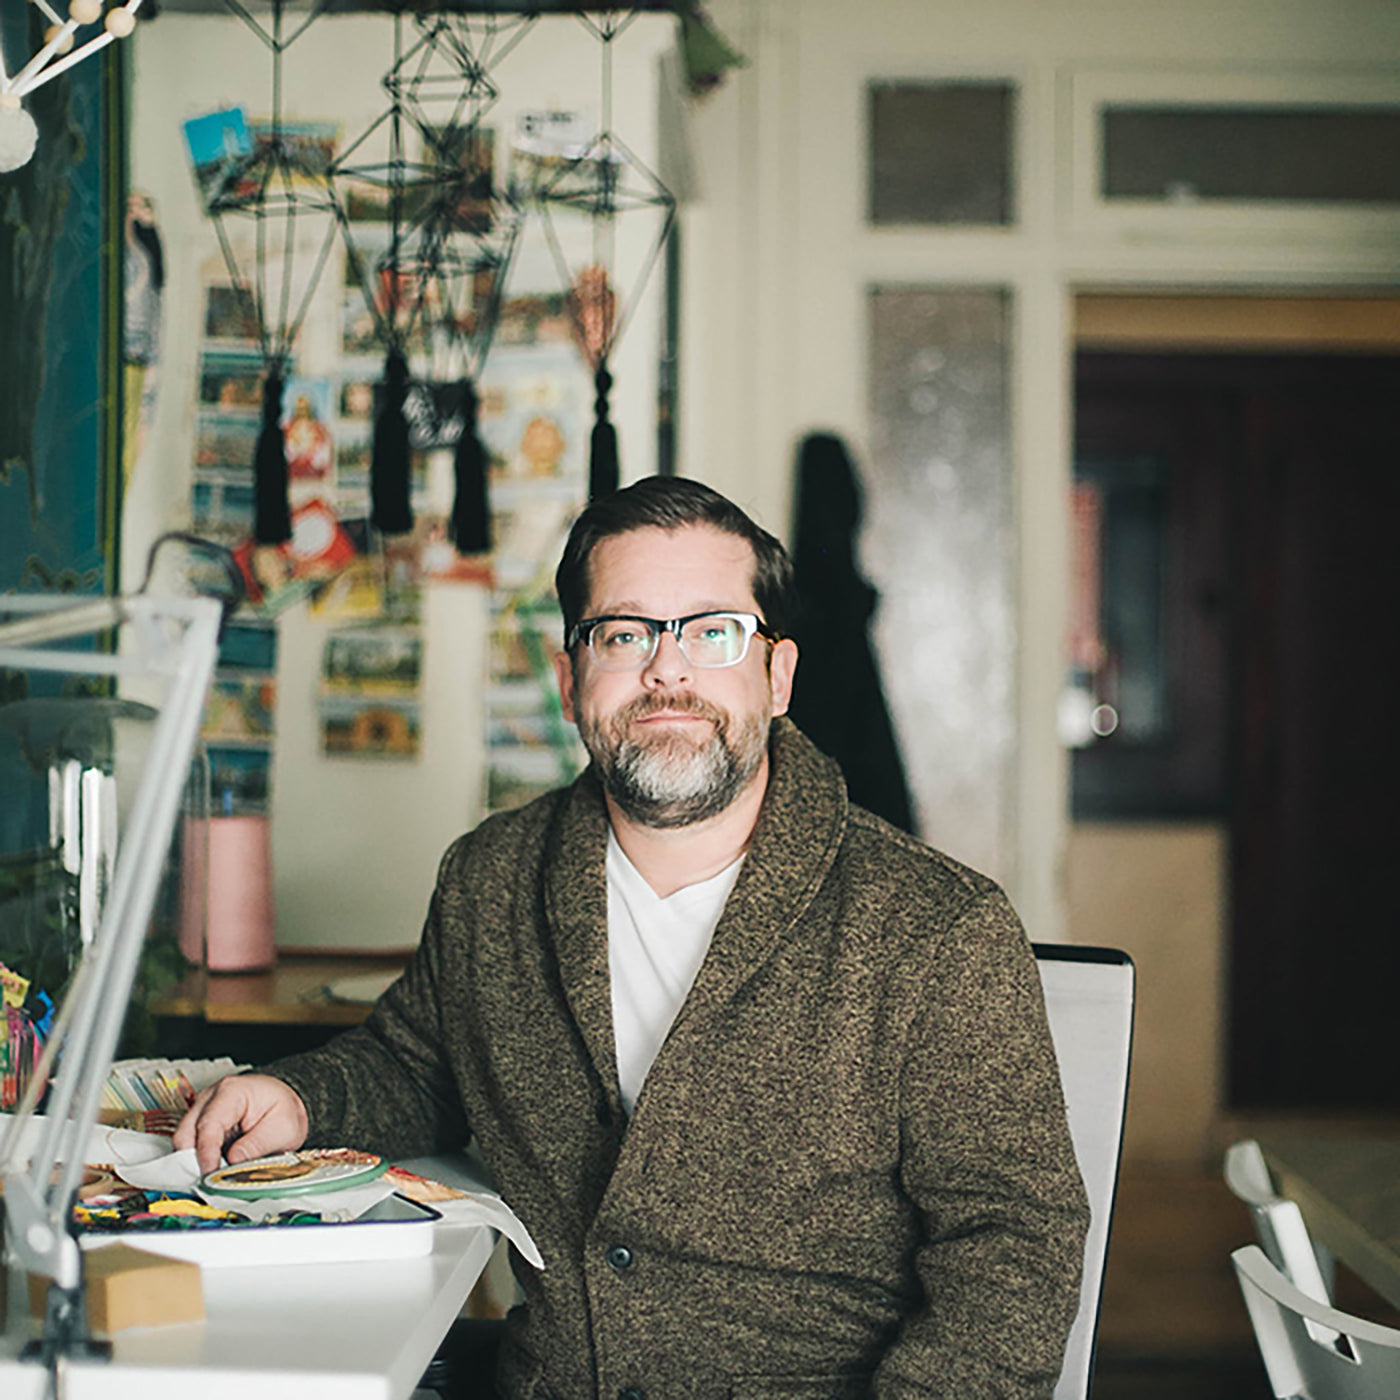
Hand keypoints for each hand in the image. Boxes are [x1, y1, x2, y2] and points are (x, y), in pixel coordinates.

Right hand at [173, 1073, 309, 1175]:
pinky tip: (214, 1172)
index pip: (209, 1125)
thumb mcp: (284, 1127)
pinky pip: (190, 1148)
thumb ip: (258, 1145)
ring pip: (184, 1144)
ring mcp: (200, 1111)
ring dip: (195, 1163)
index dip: (206, 1153)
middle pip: (186, 1134)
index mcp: (231, 1091)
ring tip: (215, 1179)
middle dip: (193, 1162)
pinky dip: (198, 1162)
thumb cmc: (283, 1109)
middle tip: (210, 1183)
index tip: (210, 1175)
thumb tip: (232, 1162)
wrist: (281, 1103)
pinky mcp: (199, 1126)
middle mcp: (209, 1098)